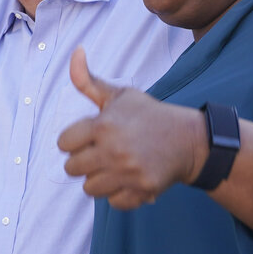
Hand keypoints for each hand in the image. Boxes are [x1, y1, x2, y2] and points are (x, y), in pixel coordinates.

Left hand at [57, 48, 206, 209]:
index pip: (64, 144)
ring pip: (90, 189)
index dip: (75, 141)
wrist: (188, 139)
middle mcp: (113, 149)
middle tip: (103, 153)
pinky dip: (120, 194)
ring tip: (115, 167)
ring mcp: (128, 171)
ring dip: (100, 179)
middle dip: (84, 161)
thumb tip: (76, 50)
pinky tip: (130, 179)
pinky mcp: (142, 189)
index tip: (91, 137)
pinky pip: (113, 202)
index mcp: (103, 125)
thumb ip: (88, 81)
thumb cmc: (147, 115)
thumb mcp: (118, 95)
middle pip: (72, 169)